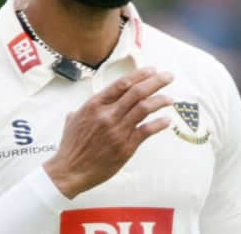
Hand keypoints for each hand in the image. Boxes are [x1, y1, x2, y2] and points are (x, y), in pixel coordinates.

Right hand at [43, 67, 173, 198]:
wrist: (70, 171)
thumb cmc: (71, 146)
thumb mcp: (74, 119)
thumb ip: (85, 108)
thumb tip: (94, 102)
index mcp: (95, 104)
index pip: (121, 84)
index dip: (139, 75)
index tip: (152, 70)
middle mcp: (107, 114)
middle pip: (137, 92)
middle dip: (156, 82)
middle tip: (168, 77)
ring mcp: (117, 130)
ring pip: (144, 108)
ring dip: (160, 100)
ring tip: (170, 98)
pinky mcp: (125, 147)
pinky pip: (146, 131)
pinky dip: (159, 124)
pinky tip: (166, 120)